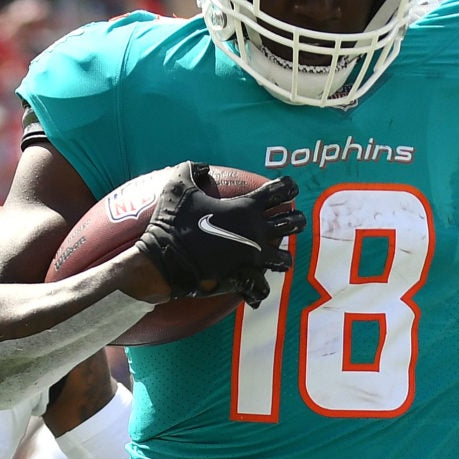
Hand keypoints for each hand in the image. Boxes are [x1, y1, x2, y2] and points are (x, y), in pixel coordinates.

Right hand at [135, 163, 300, 304]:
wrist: (162, 260)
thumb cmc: (170, 222)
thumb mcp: (177, 185)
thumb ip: (192, 169)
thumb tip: (203, 168)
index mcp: (245, 207)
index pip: (280, 191)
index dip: (288, 187)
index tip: (290, 188)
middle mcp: (255, 231)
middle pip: (293, 223)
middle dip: (296, 220)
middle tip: (291, 221)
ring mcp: (252, 258)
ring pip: (284, 259)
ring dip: (282, 258)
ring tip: (277, 259)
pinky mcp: (243, 280)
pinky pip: (261, 288)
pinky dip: (258, 289)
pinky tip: (255, 290)